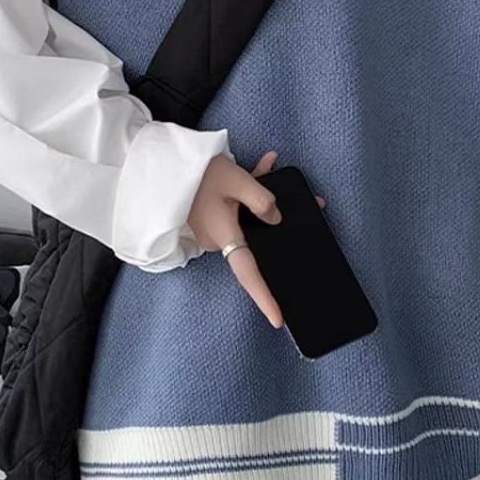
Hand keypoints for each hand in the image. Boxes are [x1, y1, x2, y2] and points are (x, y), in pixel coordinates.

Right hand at [187, 150, 324, 328]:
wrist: (166, 159)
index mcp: (224, 236)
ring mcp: (215, 227)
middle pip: (258, 240)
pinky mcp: (213, 215)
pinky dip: (254, 189)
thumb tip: (277, 219)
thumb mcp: (237, 180)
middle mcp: (219, 238)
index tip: (279, 320)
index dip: (264, 298)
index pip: (249, 274)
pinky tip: (267, 164)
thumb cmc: (200, 172)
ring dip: (268, 198)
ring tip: (283, 171)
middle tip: (314, 205)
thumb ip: (262, 200)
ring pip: (251, 219)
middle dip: (282, 224)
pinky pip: (240, 208)